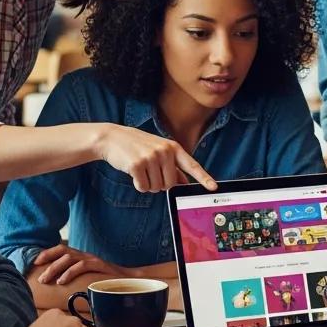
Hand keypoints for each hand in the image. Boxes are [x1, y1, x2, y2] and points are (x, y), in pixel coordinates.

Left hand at [31, 245, 134, 285]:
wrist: (127, 280)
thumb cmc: (105, 281)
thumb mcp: (87, 277)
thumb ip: (75, 277)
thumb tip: (56, 286)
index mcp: (80, 256)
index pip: (61, 248)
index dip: (47, 253)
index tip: (35, 262)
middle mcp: (84, 254)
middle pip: (62, 250)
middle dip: (47, 260)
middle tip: (39, 276)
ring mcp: (91, 258)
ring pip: (68, 257)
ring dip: (54, 268)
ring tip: (46, 280)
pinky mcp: (98, 265)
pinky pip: (80, 265)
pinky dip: (69, 273)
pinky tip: (61, 281)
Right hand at [97, 124, 215, 192]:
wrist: (113, 138)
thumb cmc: (138, 146)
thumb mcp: (159, 151)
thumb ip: (173, 166)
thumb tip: (185, 182)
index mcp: (173, 148)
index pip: (192, 165)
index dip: (203, 178)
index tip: (213, 187)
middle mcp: (165, 151)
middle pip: (171, 184)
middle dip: (160, 184)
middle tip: (150, 171)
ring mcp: (151, 157)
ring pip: (157, 188)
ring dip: (148, 184)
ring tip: (141, 168)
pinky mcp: (137, 165)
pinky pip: (143, 188)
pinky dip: (138, 185)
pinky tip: (133, 172)